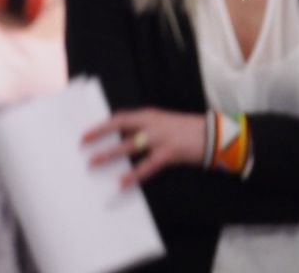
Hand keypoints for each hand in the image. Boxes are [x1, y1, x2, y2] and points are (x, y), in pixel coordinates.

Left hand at [83, 108, 206, 187]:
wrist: (215, 134)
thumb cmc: (186, 129)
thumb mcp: (162, 123)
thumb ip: (144, 128)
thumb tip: (123, 137)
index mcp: (148, 115)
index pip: (119, 118)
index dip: (102, 126)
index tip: (86, 134)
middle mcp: (151, 124)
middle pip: (119, 128)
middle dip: (100, 136)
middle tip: (83, 144)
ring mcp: (159, 138)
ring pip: (128, 146)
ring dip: (110, 154)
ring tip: (93, 163)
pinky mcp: (169, 153)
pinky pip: (147, 165)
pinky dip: (134, 174)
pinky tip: (122, 182)